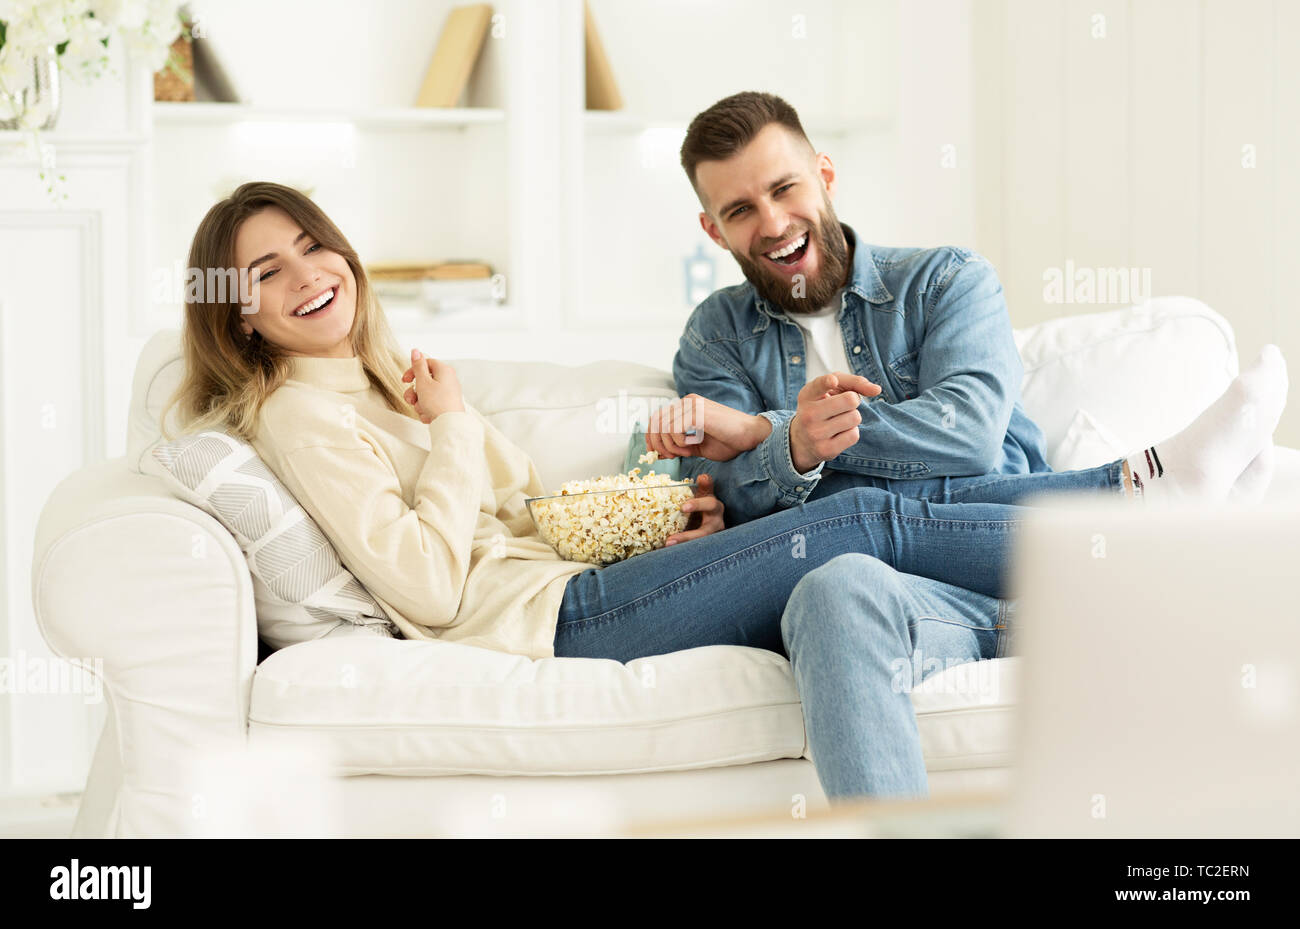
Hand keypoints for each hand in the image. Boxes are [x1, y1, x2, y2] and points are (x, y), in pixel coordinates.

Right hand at [401, 349, 463, 422]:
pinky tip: (429, 416)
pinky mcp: (447, 405)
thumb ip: (418, 366)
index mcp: (444, 370)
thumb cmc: (438, 403)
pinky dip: (427, 410)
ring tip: (422, 409)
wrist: (449, 424)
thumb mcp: (423, 382)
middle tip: (411, 399)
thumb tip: (416, 351)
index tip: (405, 380)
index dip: (413, 371)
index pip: (426, 363)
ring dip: (419, 403)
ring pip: (426, 395)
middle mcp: (448, 380)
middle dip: (414, 392)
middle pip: (424, 381)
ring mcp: (448, 393)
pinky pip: (432, 405)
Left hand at [644, 394, 771, 461]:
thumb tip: (659, 452)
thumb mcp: (697, 446)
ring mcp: (692, 405)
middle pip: (657, 421)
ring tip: (687, 452)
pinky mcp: (698, 412)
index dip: (652, 436)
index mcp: (687, 406)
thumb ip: (679, 446)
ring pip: (664, 427)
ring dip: (672, 446)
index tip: (655, 453)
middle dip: (658, 444)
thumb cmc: (729, 441)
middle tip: (671, 457)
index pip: (658, 417)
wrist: (751, 437)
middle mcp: (687, 401)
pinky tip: (694, 446)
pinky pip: (675, 429)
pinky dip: (680, 443)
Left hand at [665, 473, 724, 545]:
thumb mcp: (705, 494)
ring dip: (682, 547)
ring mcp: (711, 537)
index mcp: (715, 508)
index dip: (697, 505)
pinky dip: (680, 552)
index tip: (683, 507)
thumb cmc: (705, 504)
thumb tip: (703, 477)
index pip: (710, 505)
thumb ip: (705, 486)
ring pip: (699, 545)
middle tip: (669, 540)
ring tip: (666, 546)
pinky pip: (693, 551)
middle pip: (704, 532)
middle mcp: (716, 524)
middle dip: (688, 536)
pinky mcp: (705, 547)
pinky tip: (664, 551)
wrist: (710, 519)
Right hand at [789, 372, 881, 472]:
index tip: (833, 381)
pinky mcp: (825, 450)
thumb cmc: (822, 407)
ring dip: (852, 417)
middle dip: (853, 400)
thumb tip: (876, 390)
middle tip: (841, 406)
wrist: (802, 439)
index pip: (819, 385)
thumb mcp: (831, 389)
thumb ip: (854, 382)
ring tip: (837, 420)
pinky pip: (854, 435)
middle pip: (850, 400)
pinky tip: (838, 433)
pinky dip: (851, 432)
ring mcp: (815, 434)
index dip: (828, 382)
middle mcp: (808, 414)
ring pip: (855, 417)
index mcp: (807, 395)